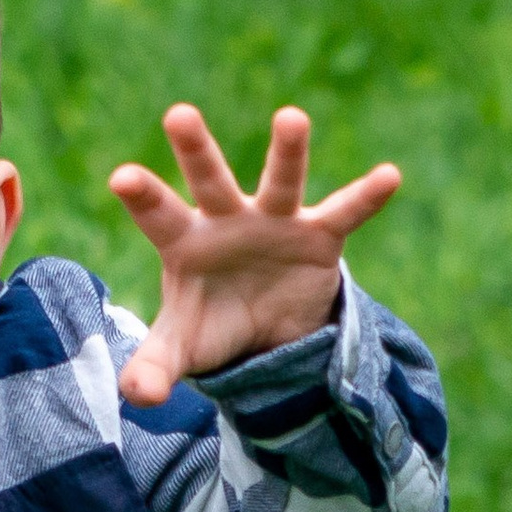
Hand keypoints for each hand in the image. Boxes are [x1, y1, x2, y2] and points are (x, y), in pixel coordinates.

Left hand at [108, 106, 400, 406]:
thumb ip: (153, 367)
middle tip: (178, 114)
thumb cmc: (213, 324)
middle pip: (209, 180)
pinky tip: (389, 177)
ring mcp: (275, 221)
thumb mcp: (182, 350)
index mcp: (186, 241)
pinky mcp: (318, 234)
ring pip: (280, 182)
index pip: (159, 216)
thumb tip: (136, 396)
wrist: (268, 331)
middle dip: (196, 150)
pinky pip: (345, 212)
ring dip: (287, 152)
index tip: (121, 177)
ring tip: (291, 118)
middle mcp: (228, 220)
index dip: (143, 197)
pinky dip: (366, 197)